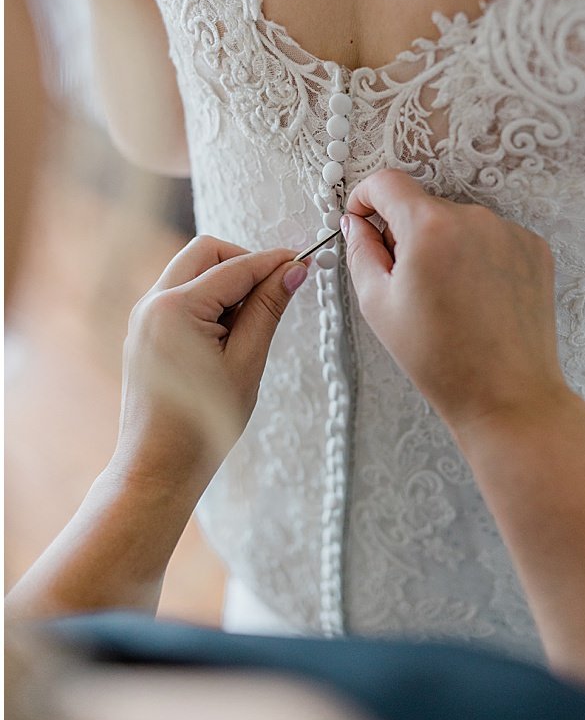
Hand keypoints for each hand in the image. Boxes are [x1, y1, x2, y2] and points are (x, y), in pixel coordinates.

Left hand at [113, 236, 306, 489]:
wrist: (159, 466)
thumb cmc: (203, 423)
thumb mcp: (247, 361)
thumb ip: (268, 309)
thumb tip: (293, 270)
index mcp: (176, 309)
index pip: (236, 267)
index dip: (275, 262)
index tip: (305, 262)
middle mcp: (152, 304)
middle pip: (206, 253)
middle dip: (244, 263)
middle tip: (274, 291)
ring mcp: (144, 317)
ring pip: (191, 271)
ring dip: (226, 282)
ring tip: (251, 323)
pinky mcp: (145, 332)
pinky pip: (180, 295)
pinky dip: (209, 299)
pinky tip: (229, 334)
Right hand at [342, 170, 566, 428]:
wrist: (506, 394)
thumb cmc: (440, 358)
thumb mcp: (379, 304)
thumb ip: (361, 251)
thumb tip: (357, 223)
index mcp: (431, 227)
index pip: (388, 182)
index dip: (366, 198)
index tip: (363, 219)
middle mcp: (476, 218)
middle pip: (425, 207)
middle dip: (407, 233)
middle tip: (407, 283)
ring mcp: (511, 231)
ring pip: (461, 224)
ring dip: (445, 246)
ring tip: (449, 299)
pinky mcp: (536, 249)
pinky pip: (493, 239)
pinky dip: (479, 257)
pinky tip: (478, 298)